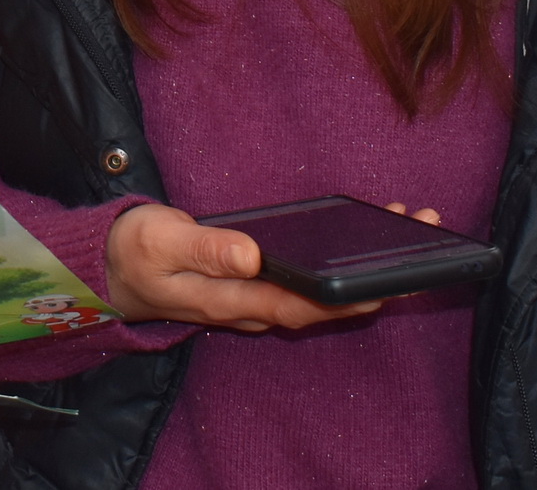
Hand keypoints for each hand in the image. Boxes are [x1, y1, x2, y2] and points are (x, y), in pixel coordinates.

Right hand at [103, 202, 438, 332]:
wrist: (113, 273)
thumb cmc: (136, 252)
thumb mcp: (160, 241)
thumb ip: (204, 249)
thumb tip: (253, 254)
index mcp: (233, 300)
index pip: (301, 305)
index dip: (346, 298)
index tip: (387, 281)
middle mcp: (254, 308)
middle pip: (326, 303)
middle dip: (377, 278)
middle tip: (423, 237)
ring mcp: (259, 301)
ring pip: (324, 293)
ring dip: (369, 269)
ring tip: (411, 227)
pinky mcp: (259, 287)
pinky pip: (312, 282)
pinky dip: (344, 262)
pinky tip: (368, 236)